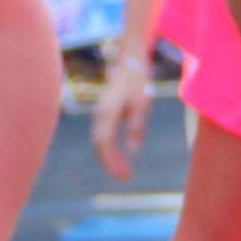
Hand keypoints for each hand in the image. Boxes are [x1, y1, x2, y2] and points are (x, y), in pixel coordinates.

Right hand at [90, 52, 153, 181]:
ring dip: (110, 159)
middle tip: (126, 178)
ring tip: (125, 173)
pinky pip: (102, 137)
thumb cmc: (137, 82)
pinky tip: (120, 160)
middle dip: (110, 164)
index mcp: (108, 111)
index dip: (111, 161)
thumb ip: (137, 126)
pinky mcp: (103, 116)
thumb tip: (133, 149)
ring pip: (99, 143)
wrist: (129, 62)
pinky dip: (109, 151)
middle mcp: (99, 114)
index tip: (124, 174)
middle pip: (99, 145)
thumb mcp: (141, 104)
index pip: (104, 142)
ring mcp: (99, 115)